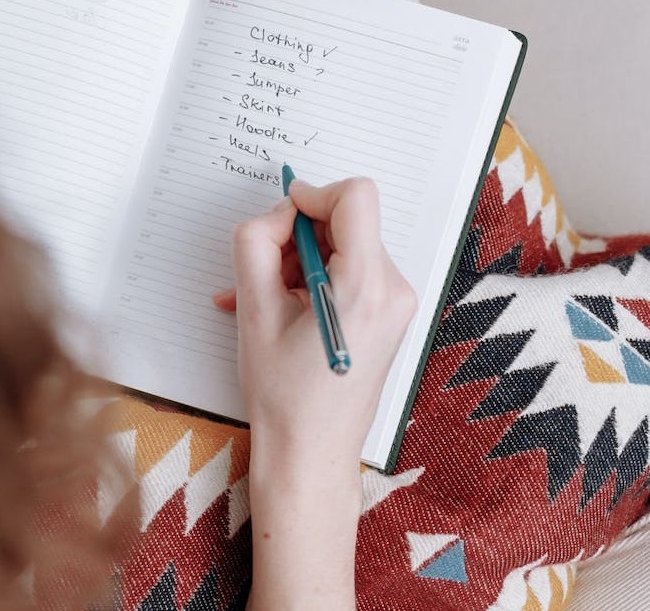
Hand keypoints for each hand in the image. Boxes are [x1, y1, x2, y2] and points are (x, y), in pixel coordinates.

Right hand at [219, 177, 415, 610]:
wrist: (311, 454)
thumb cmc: (282, 393)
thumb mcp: (252, 310)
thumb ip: (257, 244)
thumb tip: (276, 212)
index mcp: (363, 288)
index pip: (355, 197)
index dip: (311, 196)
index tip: (281, 220)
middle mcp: (393, 290)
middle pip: (346, 222)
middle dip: (298, 237)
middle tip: (260, 275)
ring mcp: (396, 304)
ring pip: (344, 245)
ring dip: (298, 261)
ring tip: (261, 300)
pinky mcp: (389, 315)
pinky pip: (349, 271)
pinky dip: (312, 279)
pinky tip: (278, 309)